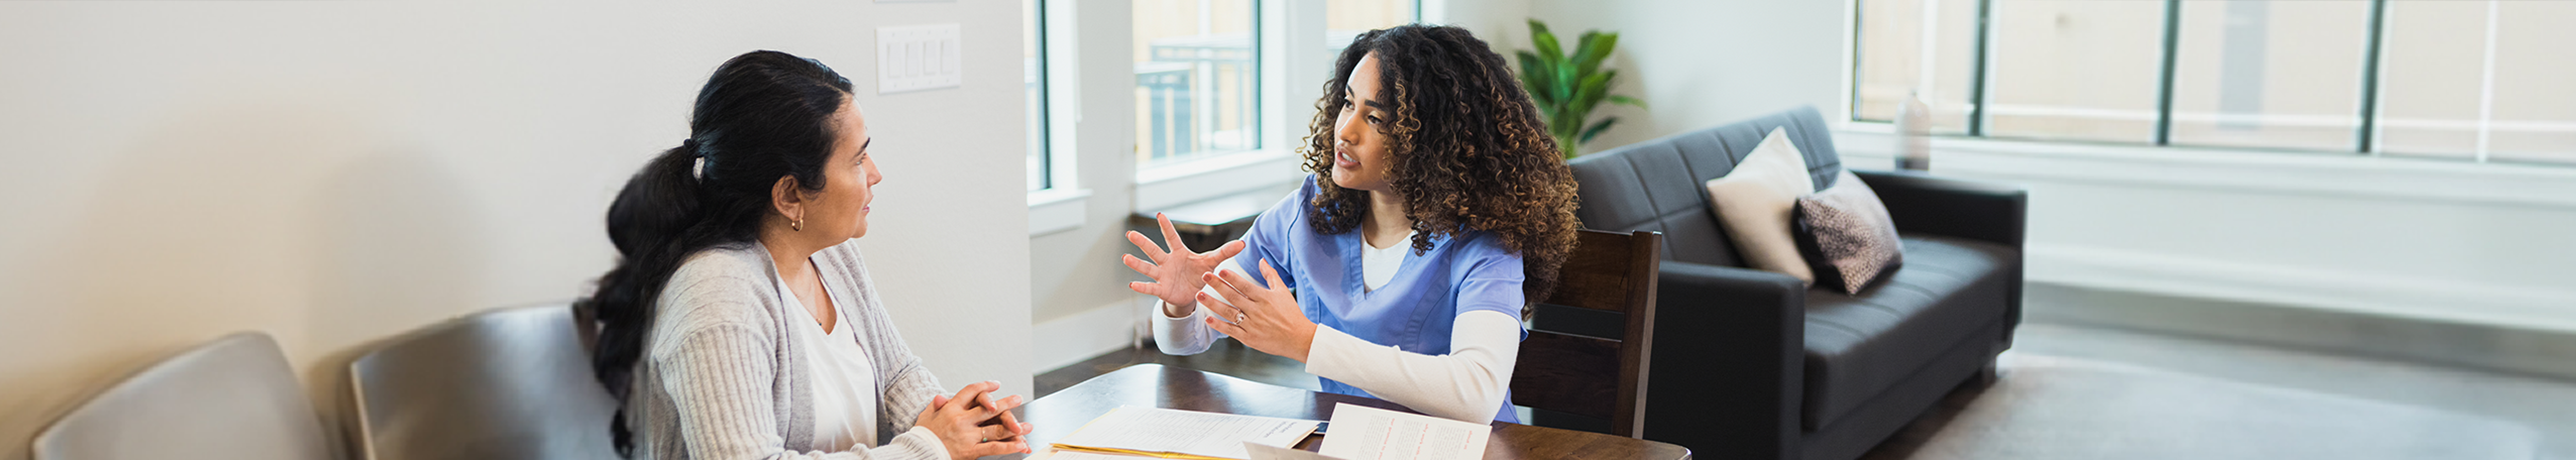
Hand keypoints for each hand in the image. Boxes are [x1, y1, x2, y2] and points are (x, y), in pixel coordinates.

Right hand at [913, 381, 1031, 459]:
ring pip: (995, 429)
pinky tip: (1021, 445)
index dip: (984, 386)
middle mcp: (962, 420)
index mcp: (951, 408)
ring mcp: (968, 436)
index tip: (995, 384)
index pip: (971, 391)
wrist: (918, 452)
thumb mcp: (926, 416)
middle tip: (1018, 398)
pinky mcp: (971, 451)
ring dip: (1013, 426)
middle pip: (989, 408)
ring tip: (1027, 426)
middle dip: (1005, 403)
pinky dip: (1008, 446)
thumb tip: (941, 397)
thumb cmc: (922, 436)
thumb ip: (936, 405)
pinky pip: (993, 448)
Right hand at [1123, 213, 1247, 314]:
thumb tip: (1242, 243)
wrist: (1194, 294)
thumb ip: (1225, 252)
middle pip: (1154, 250)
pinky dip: (1142, 287)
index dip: (1166, 227)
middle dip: (1142, 242)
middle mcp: (1168, 262)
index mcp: (1179, 253)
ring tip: (1126, 257)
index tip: (1159, 214)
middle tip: (1130, 234)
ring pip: (1148, 267)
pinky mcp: (1162, 289)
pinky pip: (1150, 287)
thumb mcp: (1212, 262)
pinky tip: (1132, 284)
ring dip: (1137, 263)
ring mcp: (1163, 275)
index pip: (1172, 238)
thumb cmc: (1201, 274)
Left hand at [1199, 258, 1316, 361]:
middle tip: (1203, 276)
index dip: (1232, 278)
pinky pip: (1231, 331)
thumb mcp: (1283, 291)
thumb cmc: (1291, 314)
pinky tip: (1208, 319)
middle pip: (1233, 296)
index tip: (1220, 270)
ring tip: (1199, 295)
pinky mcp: (1249, 338)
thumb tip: (1262, 259)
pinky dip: (1219, 325)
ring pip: (1228, 312)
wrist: (1298, 338)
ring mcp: (1252, 325)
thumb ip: (1270, 275)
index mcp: (1264, 298)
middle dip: (1217, 285)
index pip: (1244, 286)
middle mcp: (1257, 311)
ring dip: (1213, 303)